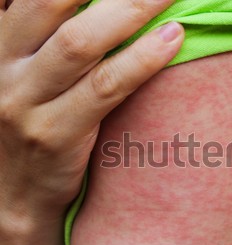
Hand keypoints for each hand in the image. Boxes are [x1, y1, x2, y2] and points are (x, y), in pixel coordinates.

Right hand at [0, 0, 183, 225]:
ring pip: (81, 43)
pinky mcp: (56, 135)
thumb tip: (95, 12)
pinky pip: (106, 87)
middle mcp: (8, 69)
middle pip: (56, 6)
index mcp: (1, 46)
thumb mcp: (28, 79)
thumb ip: (47, 43)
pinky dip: (142, 59)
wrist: (13, 198)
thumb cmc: (33, 129)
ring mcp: (28, 103)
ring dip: (132, 10)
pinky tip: (173, 39)